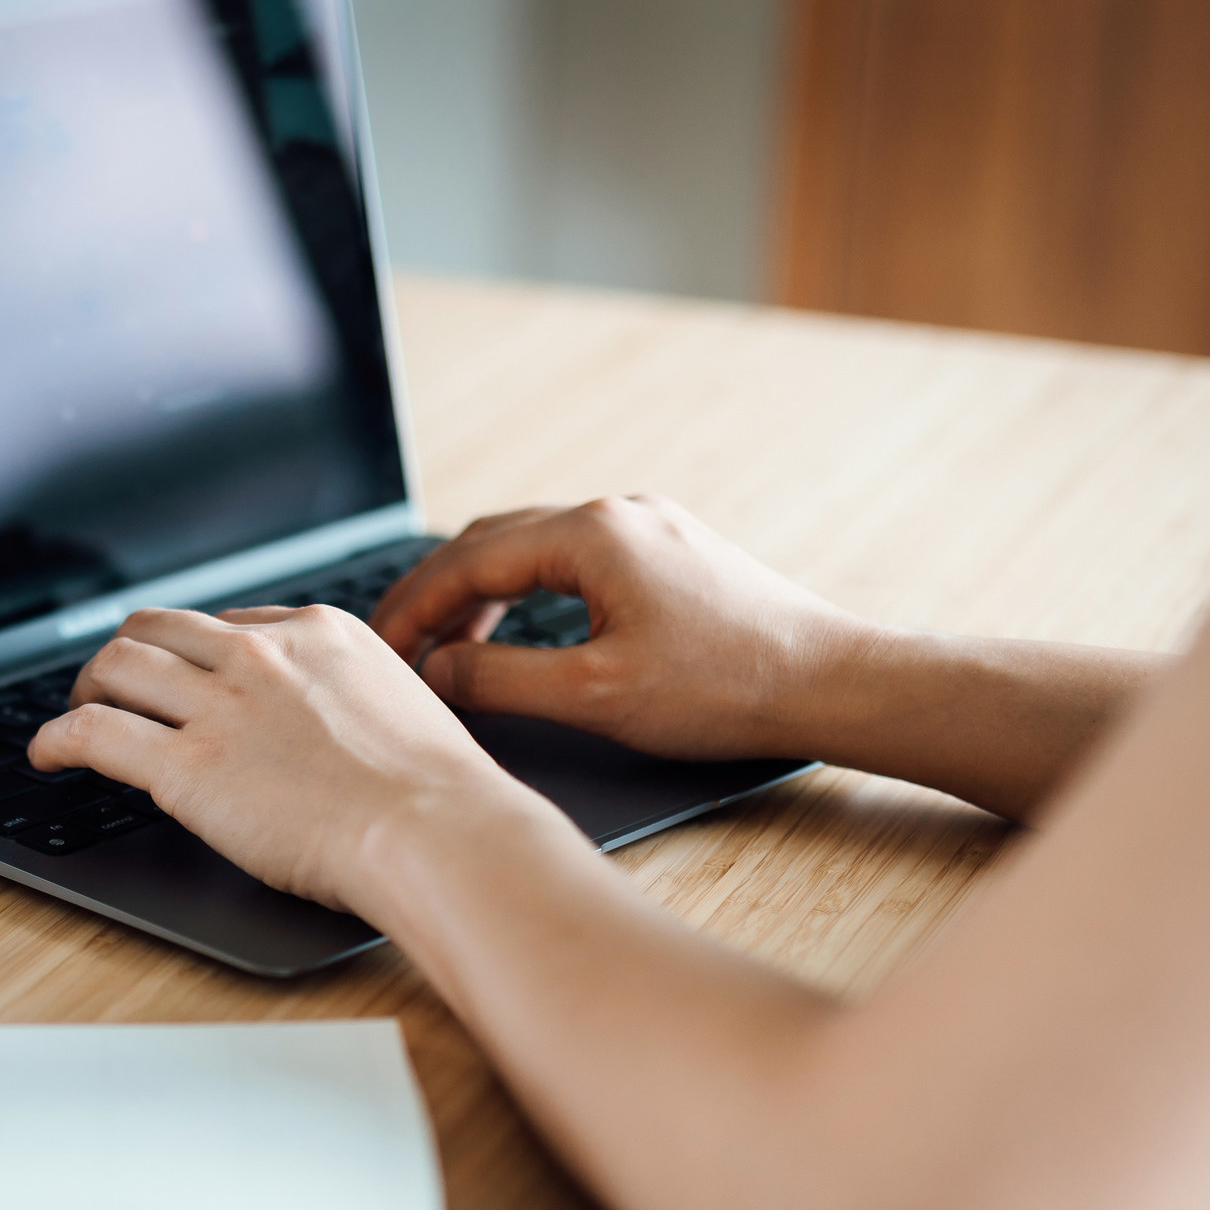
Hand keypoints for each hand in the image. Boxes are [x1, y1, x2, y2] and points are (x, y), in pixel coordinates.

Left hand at [26, 604, 509, 911]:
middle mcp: (261, 654)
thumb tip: (328, 717)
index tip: (183, 678)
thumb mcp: (399, 704)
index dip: (194, 653)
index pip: (229, 623)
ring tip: (76, 714)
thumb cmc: (435, 793)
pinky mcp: (187, 765)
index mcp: (317, 632)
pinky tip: (45, 755)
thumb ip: (349, 694)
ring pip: (117, 665)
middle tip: (111, 687)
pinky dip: (54, 738)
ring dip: (86, 688)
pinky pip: (94, 733)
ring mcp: (220, 706)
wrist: (433, 831)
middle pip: (159, 628)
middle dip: (126, 654)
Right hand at [369, 495, 873, 759]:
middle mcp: (615, 513)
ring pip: (533, 546)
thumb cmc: (723, 688)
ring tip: (451, 648)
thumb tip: (434, 672)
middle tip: (399, 648)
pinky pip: (574, 557)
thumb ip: (499, 679)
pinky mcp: (671, 551)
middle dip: (437, 594)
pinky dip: (528, 590)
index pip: (467, 560)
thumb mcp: (594, 695)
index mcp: (589, 535)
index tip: (378, 651)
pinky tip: (523, 631)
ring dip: (482, 592)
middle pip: (492, 540)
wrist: (830, 683)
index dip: (412, 608)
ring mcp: (647, 527)